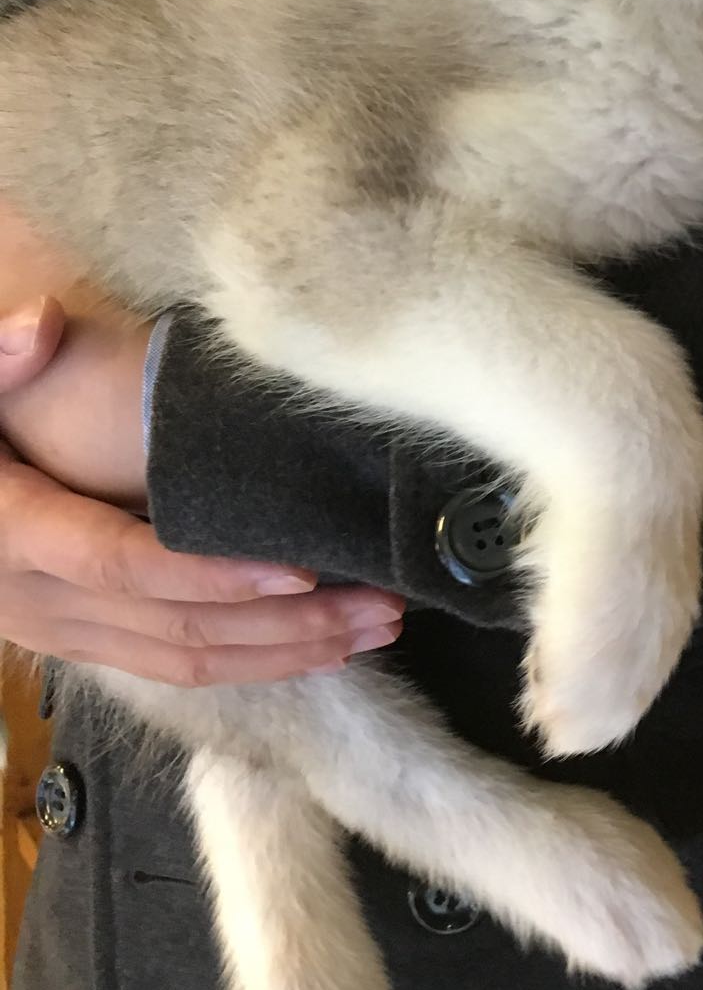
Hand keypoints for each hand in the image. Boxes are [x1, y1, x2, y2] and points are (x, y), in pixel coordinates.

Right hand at [0, 300, 403, 684]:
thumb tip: (39, 323)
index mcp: (14, 534)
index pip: (123, 565)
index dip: (210, 574)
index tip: (297, 568)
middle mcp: (38, 601)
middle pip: (175, 631)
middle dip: (286, 625)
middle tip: (380, 604)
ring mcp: (60, 633)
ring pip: (183, 663)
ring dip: (286, 652)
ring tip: (375, 626)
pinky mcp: (82, 641)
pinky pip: (171, 665)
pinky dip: (249, 660)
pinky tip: (318, 645)